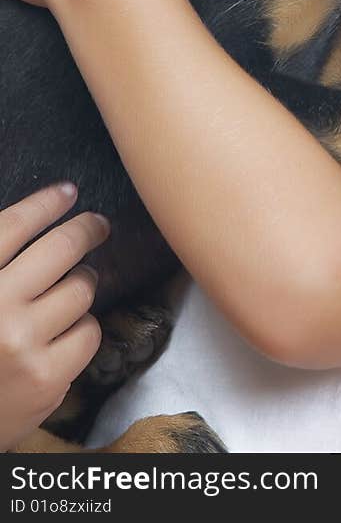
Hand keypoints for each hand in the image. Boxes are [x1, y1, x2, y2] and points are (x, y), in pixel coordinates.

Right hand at [0, 183, 109, 451]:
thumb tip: (35, 220)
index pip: (14, 225)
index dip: (46, 203)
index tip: (67, 192)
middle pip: (61, 248)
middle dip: (86, 230)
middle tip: (97, 226)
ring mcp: (23, 342)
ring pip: (81, 288)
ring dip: (81, 285)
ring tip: (70, 290)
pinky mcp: (47, 377)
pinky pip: (89, 332)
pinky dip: (82, 328)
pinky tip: (65, 333)